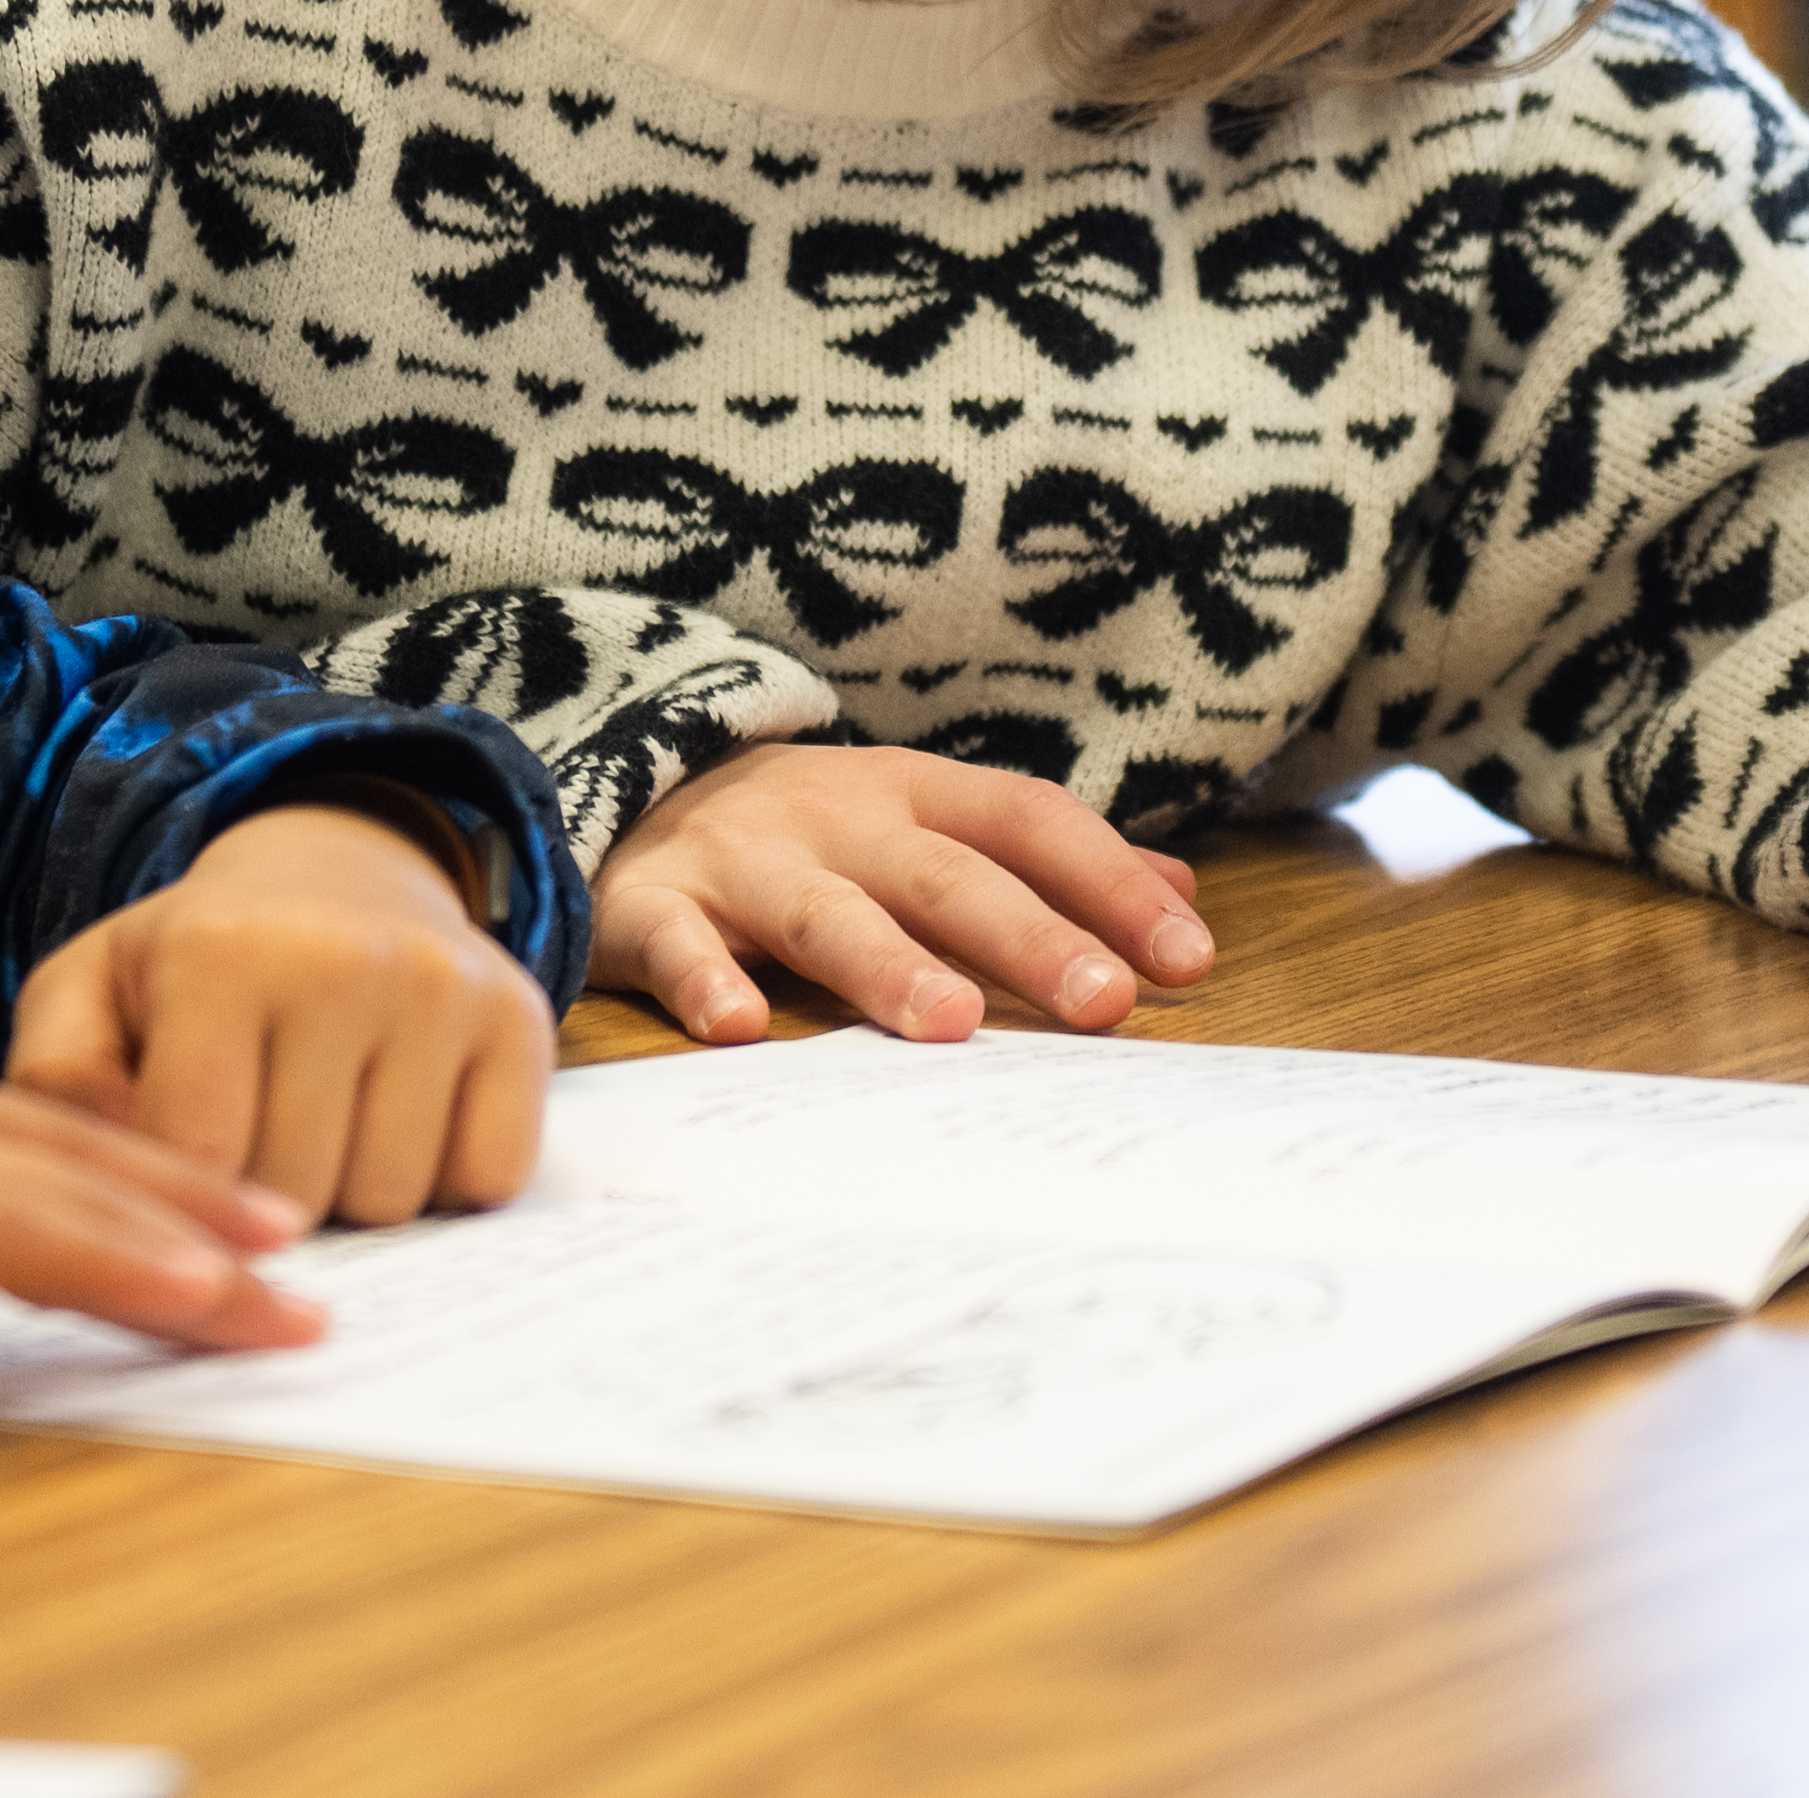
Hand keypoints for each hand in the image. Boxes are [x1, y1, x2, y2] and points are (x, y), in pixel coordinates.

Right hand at [0, 979, 316, 1428]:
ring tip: (288, 1303)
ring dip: (197, 1250)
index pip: (20, 1128)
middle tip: (295, 1253)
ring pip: (78, 1191)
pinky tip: (200, 1300)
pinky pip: (29, 1235)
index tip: (214, 1215)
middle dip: (196, 1201)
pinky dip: (128, 1265)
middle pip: (76, 1148)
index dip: (125, 1168)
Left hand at [6, 796, 552, 1230]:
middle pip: (302, 1196)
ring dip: (357, 1195)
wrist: (336, 872)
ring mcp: (444, 986)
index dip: (185, 1201)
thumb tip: (106, 1189)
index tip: (178, 1178)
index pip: (202, 1163)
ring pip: (397, 1200)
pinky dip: (446, 1178)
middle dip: (270, 1202)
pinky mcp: (521, 1016)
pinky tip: (403, 1116)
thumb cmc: (196, 962)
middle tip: (260, 1134)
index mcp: (220, 953)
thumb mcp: (90, 994)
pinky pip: (489, 1178)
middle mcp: (344, 959)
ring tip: (328, 1120)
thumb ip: (60, 1084)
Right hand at [587, 739, 1213, 1046]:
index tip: (1187, 957)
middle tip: (1104, 1002)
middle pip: (946, 875)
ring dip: (886, 965)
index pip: (1031, 824)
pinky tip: (736, 1029)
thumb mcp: (925, 819)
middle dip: (1029, 935)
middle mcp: (840, 818)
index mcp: (915, 794)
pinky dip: (704, 979)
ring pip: (825, 912)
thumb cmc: (808, 829)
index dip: (1110, 884)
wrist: (620, 779)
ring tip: (949, 1023)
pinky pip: (679, 943)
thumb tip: (1182, 897)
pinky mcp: (654, 903)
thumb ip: (1045, 861)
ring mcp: (746, 858)